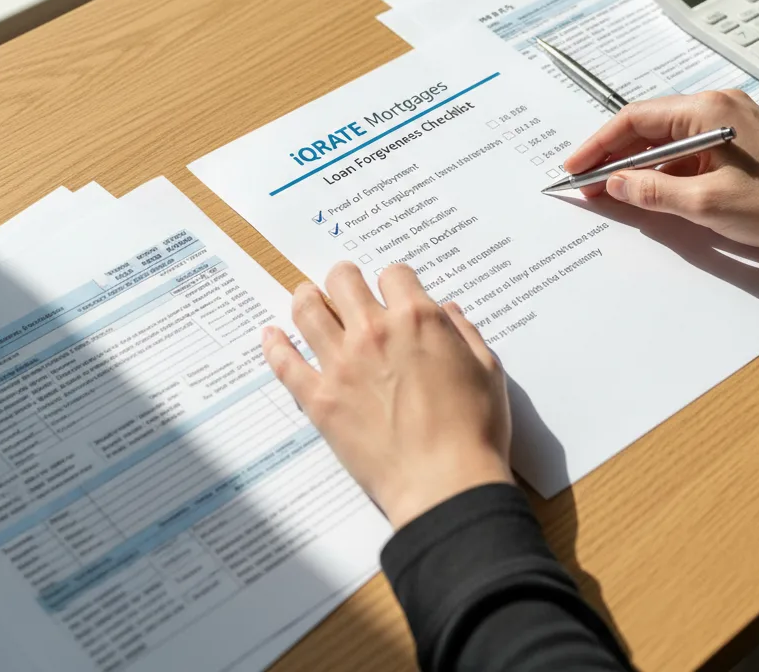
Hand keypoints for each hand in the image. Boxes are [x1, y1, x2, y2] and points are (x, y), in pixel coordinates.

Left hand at [261, 262, 513, 528]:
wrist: (445, 484)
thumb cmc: (474, 431)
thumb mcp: (486, 371)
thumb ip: (465, 334)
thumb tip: (449, 312)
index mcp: (418, 319)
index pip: (394, 275)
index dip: (395, 280)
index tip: (394, 291)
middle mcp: (374, 331)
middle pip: (343, 280)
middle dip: (345, 278)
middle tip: (344, 285)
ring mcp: (341, 364)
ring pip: (307, 310)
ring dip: (306, 298)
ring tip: (307, 297)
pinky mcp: (319, 399)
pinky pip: (285, 363)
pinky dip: (274, 345)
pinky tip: (271, 335)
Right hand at [565, 89, 758, 258]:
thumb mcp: (705, 203)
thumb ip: (651, 191)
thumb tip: (614, 184)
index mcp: (706, 111)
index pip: (635, 120)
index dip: (599, 145)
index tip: (575, 167)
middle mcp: (715, 108)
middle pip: (647, 127)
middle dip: (613, 155)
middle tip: (585, 182)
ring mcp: (728, 124)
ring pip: (666, 141)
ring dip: (637, 165)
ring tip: (610, 190)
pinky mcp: (736, 143)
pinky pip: (686, 151)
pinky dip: (663, 171)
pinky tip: (648, 190)